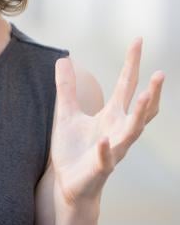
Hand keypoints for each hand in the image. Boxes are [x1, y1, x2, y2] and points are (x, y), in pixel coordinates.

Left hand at [51, 38, 164, 213]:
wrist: (68, 184)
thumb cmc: (73, 149)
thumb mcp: (66, 112)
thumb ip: (66, 87)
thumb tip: (63, 59)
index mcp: (111, 115)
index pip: (126, 85)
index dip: (132, 63)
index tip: (138, 40)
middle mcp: (117, 130)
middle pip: (139, 108)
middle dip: (151, 91)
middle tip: (161, 73)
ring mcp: (112, 149)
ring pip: (131, 132)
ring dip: (138, 115)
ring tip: (146, 96)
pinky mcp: (100, 167)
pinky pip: (106, 158)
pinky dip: (107, 149)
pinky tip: (104, 140)